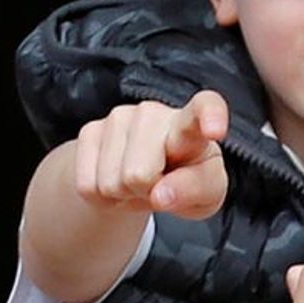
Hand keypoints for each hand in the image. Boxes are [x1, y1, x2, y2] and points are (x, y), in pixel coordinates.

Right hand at [72, 90, 228, 218]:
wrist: (146, 176)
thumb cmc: (187, 178)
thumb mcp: (206, 192)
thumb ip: (194, 191)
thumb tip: (160, 195)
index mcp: (193, 124)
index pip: (206, 106)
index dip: (210, 116)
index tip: (216, 131)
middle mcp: (154, 113)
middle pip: (140, 174)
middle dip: (145, 191)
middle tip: (157, 185)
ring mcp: (118, 118)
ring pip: (111, 183)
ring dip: (124, 194)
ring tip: (139, 182)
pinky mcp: (90, 131)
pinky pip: (87, 186)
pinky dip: (103, 197)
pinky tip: (117, 180)